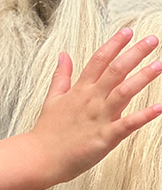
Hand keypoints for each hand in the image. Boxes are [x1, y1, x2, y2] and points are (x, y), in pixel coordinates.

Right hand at [31, 28, 161, 182]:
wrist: (39, 158)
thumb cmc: (47, 132)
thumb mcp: (52, 99)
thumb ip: (61, 76)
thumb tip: (63, 55)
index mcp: (79, 91)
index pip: (99, 60)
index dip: (114, 44)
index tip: (128, 32)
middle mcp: (90, 100)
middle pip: (115, 70)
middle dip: (135, 53)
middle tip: (152, 40)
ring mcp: (98, 118)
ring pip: (124, 92)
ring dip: (143, 77)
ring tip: (159, 64)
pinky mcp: (105, 137)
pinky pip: (128, 124)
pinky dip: (144, 116)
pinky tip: (159, 107)